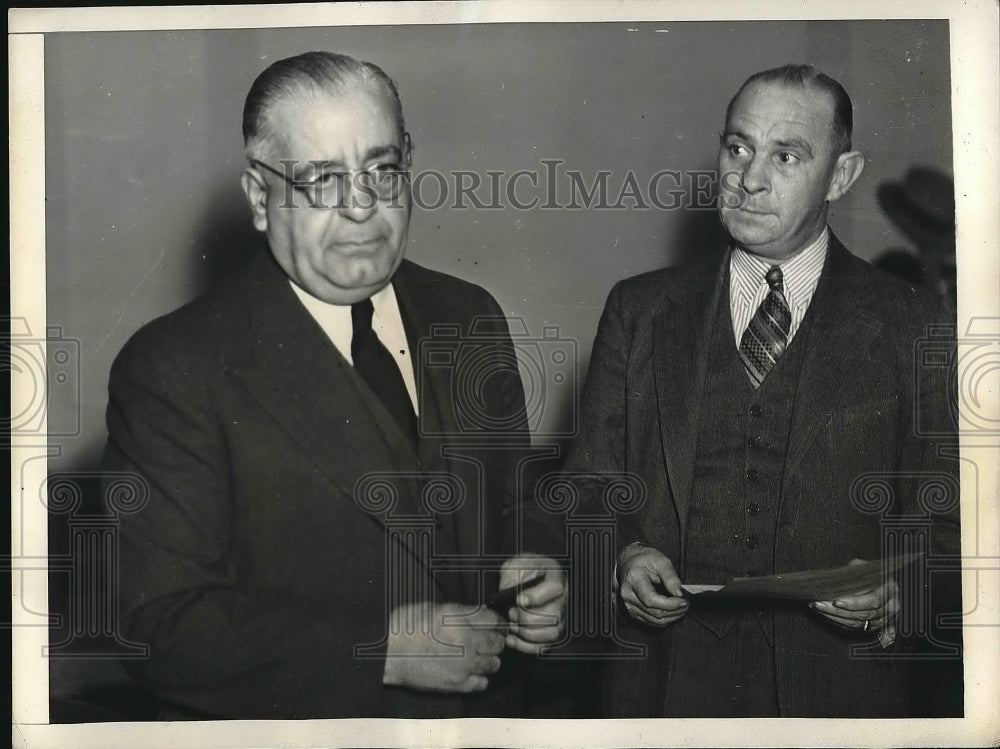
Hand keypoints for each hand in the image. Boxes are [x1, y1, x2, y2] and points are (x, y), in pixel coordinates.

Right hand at [382, 601, 506, 692]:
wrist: (388, 653)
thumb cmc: (407, 626)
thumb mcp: (437, 608)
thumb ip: (464, 613)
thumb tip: (484, 614)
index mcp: (459, 620)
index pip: (494, 620)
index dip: (497, 621)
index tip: (495, 624)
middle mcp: (466, 643)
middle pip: (498, 643)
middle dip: (495, 640)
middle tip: (486, 639)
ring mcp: (463, 666)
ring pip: (494, 664)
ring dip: (488, 659)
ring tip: (477, 656)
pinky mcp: (457, 685)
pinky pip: (482, 683)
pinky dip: (479, 677)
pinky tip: (469, 671)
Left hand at [498, 554, 566, 653]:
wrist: (521, 581)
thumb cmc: (520, 571)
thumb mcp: (513, 565)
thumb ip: (511, 575)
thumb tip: (509, 594)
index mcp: (555, 575)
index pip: (555, 587)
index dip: (537, 596)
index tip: (519, 600)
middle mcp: (563, 596)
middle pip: (555, 614)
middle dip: (528, 618)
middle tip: (511, 613)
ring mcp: (561, 616)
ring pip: (552, 633)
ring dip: (528, 633)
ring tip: (512, 626)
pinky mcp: (552, 631)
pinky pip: (545, 646)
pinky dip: (526, 646)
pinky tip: (512, 639)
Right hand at [616, 543, 688, 626]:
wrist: (630, 563)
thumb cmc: (644, 560)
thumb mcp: (660, 561)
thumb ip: (671, 577)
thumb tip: (680, 593)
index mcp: (633, 579)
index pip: (651, 599)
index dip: (670, 604)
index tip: (683, 600)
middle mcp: (628, 595)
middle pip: (654, 612)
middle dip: (675, 610)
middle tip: (687, 602)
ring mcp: (630, 606)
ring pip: (655, 620)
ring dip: (673, 616)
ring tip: (683, 606)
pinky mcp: (634, 612)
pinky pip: (653, 621)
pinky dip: (666, 618)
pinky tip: (674, 611)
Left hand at [810, 559, 899, 646]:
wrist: (883, 584)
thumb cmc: (874, 574)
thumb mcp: (866, 567)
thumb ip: (855, 570)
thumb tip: (837, 576)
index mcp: (890, 591)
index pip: (873, 601)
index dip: (854, 603)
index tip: (837, 601)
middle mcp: (889, 608)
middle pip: (862, 615)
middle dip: (837, 611)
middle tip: (819, 604)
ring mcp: (882, 619)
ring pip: (856, 623)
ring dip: (834, 617)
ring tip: (818, 607)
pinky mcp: (872, 626)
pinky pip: (854, 627)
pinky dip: (838, 621)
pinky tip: (826, 614)